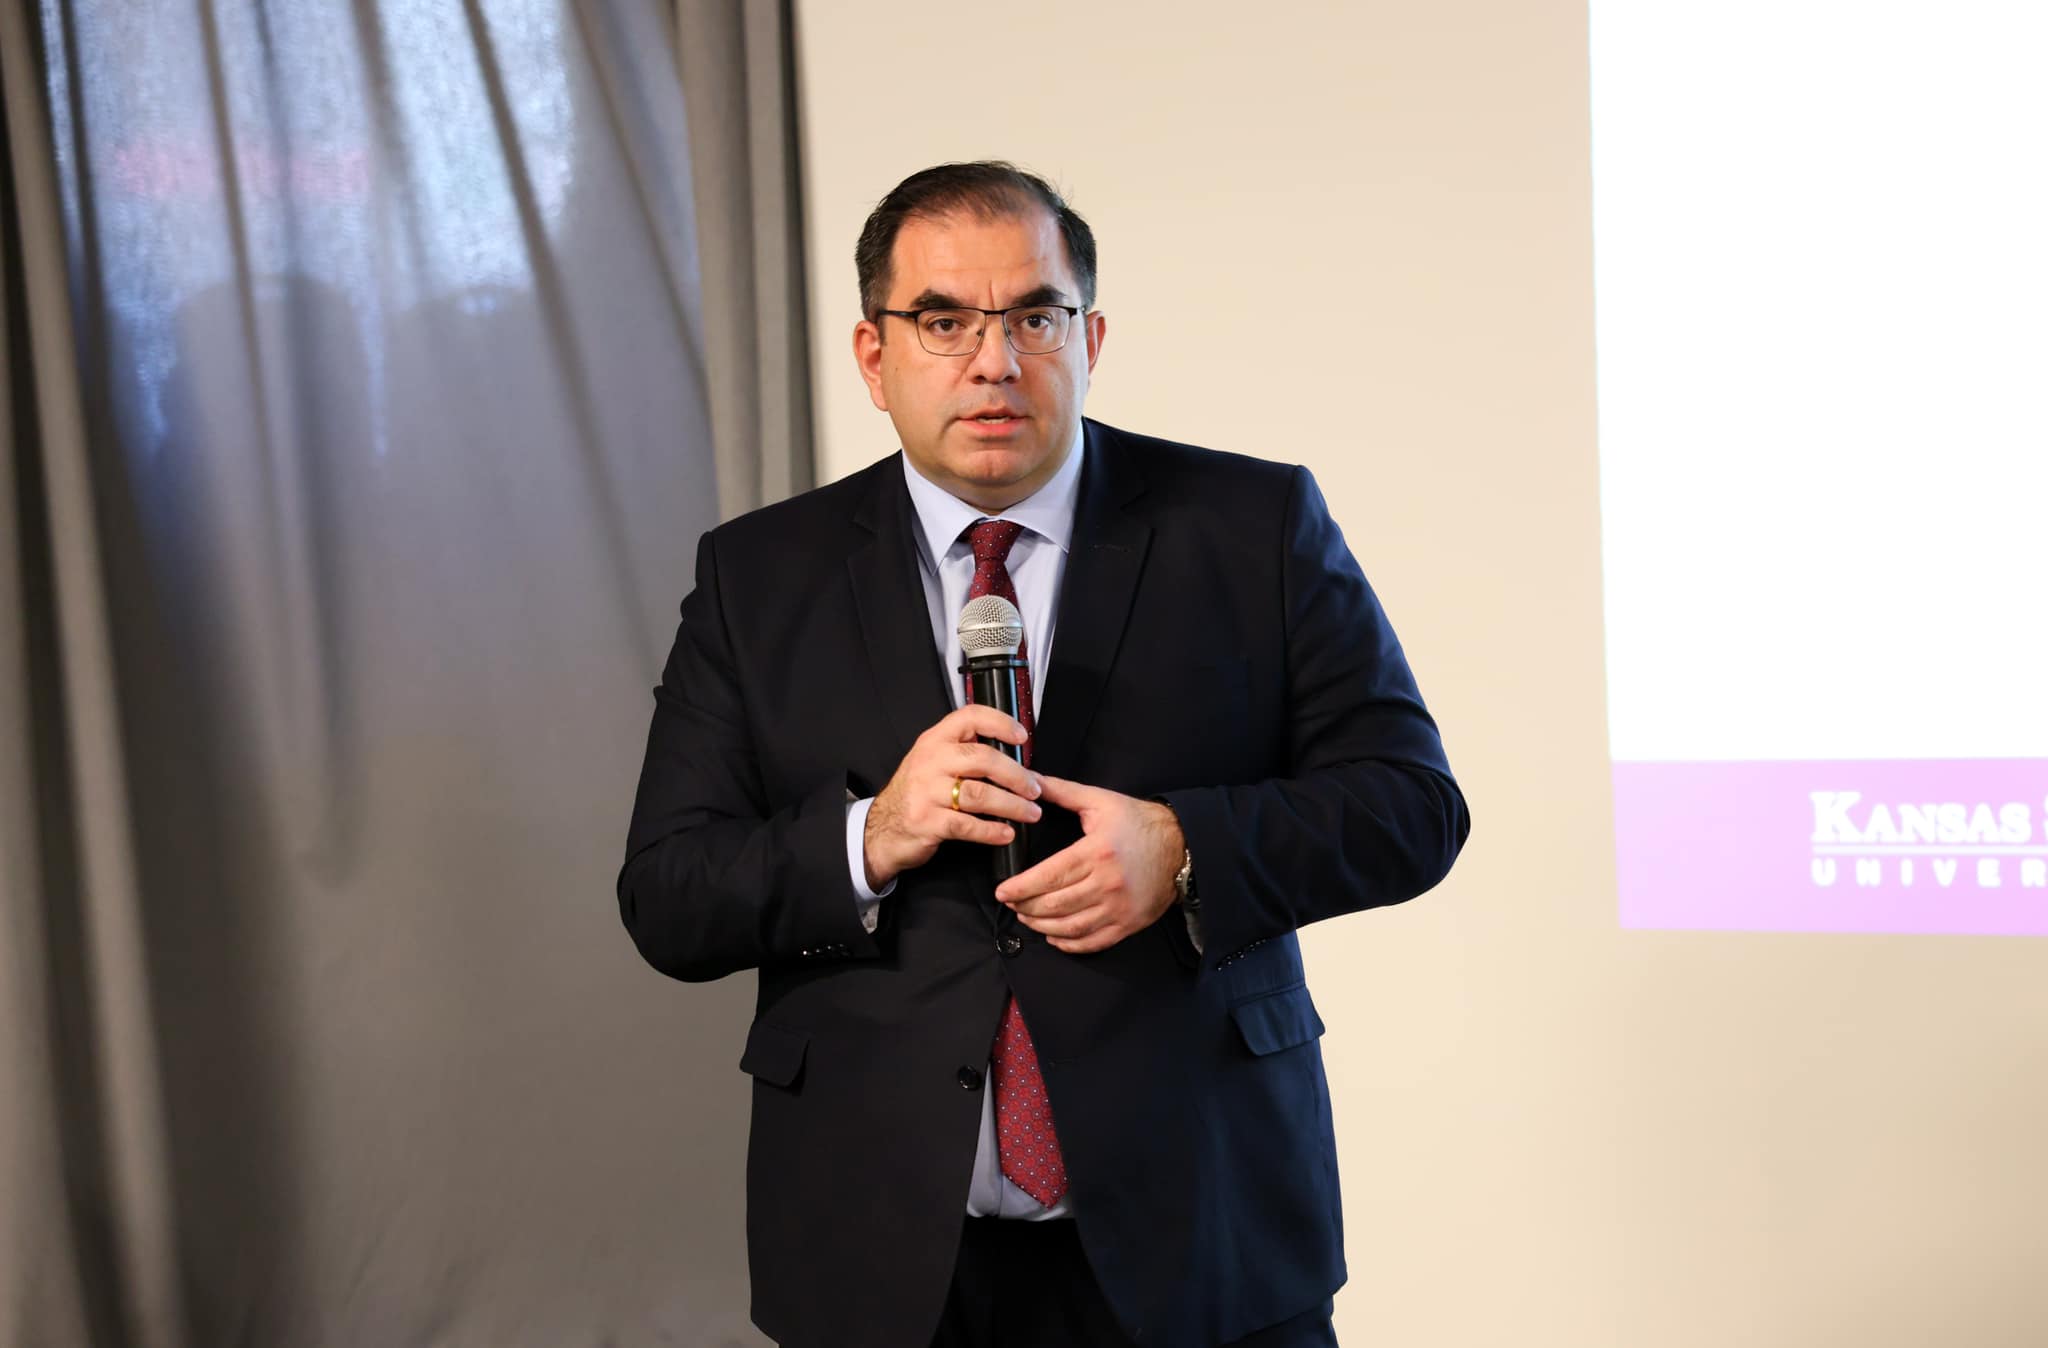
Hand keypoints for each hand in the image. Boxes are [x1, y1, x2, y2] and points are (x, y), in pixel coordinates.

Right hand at [863, 705, 1042, 890]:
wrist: (881, 829)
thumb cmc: (917, 794)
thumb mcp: (934, 762)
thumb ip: (966, 753)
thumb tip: (1017, 759)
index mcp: (935, 740)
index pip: (970, 717)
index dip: (1000, 723)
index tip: (1022, 737)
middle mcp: (930, 761)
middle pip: (983, 758)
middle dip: (1016, 775)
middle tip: (1035, 789)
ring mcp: (926, 792)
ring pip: (979, 794)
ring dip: (1012, 805)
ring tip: (1030, 813)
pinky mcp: (927, 821)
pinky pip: (967, 825)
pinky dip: (992, 831)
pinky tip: (1006, 833)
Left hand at [994, 776, 1184, 954]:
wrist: (1181, 845)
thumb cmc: (1139, 822)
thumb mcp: (1100, 800)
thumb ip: (1061, 792)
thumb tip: (1029, 781)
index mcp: (1096, 852)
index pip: (1048, 877)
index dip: (1020, 888)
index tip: (1002, 892)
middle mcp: (1107, 884)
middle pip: (1054, 905)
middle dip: (1025, 907)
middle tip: (1012, 903)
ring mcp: (1119, 908)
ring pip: (1070, 927)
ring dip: (1041, 926)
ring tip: (1027, 917)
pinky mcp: (1128, 924)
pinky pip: (1092, 942)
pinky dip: (1068, 943)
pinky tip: (1054, 935)